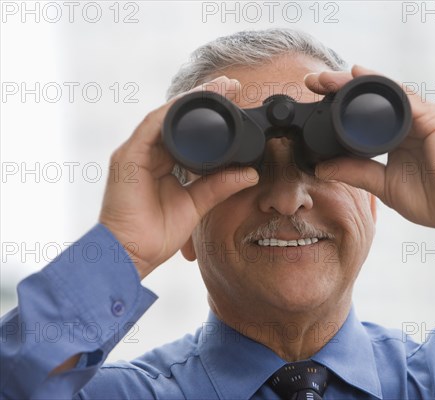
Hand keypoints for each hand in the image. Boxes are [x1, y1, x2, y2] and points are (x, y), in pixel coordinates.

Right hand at [99, 76, 257, 278]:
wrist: (130, 254)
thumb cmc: (155, 234)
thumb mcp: (196, 204)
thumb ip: (219, 186)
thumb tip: (249, 173)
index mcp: (161, 162)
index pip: (187, 132)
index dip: (210, 116)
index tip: (236, 100)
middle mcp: (147, 153)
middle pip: (177, 119)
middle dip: (204, 100)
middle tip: (232, 85)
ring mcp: (135, 153)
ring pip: (165, 117)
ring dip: (191, 101)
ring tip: (218, 88)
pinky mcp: (127, 157)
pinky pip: (150, 128)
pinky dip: (170, 113)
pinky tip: (189, 102)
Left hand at [305, 65, 434, 240]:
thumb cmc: (434, 199)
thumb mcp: (384, 185)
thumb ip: (356, 172)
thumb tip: (323, 168)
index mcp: (400, 135)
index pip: (368, 112)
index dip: (342, 103)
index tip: (315, 98)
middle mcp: (412, 121)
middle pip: (375, 96)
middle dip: (344, 86)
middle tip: (314, 80)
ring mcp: (425, 116)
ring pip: (388, 92)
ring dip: (357, 82)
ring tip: (330, 78)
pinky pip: (406, 99)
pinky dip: (383, 90)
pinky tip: (361, 79)